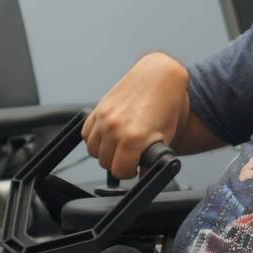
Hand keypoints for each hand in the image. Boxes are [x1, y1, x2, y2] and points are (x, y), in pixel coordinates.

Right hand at [82, 53, 188, 179]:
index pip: (119, 171)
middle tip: (131, 154)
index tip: (135, 166)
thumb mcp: (166, 137)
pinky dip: (95, 138)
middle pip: (105, 162)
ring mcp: (104, 117)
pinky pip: (86, 133)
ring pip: (93, 150)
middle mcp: (115, 127)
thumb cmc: (166, 105)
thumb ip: (152, 160)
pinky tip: (110, 134)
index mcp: (133, 137)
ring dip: (105, 151)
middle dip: (118, 161)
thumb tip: (142, 175)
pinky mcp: (97, 108)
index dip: (129, 171)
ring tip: (120, 144)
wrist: (159, 77)